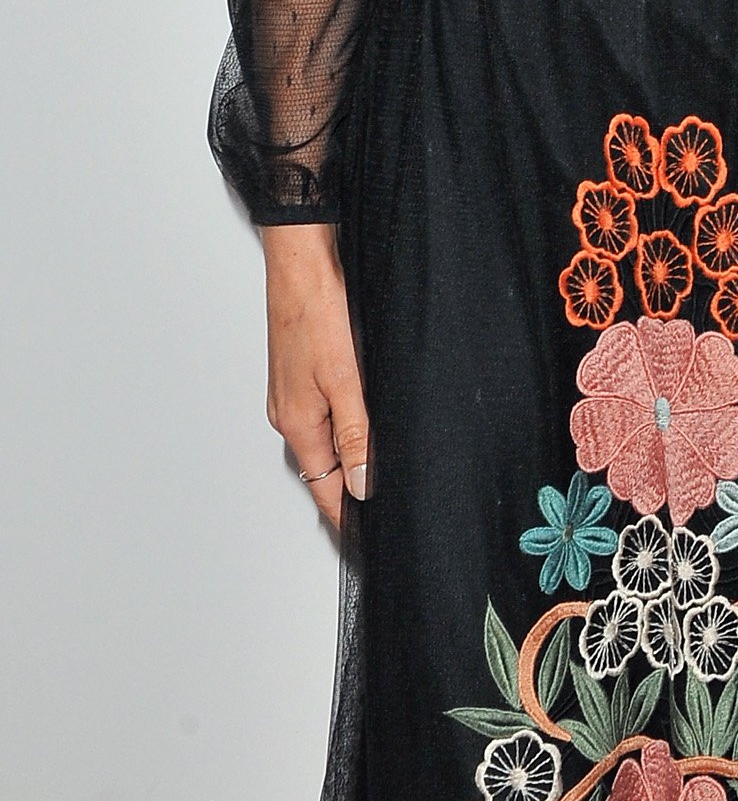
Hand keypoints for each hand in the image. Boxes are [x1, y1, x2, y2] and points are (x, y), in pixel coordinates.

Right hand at [262, 224, 369, 523]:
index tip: (367, 541)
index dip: (346, 518)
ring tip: (380, 478)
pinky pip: (328, 412)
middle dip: (350, 493)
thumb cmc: (316, 311)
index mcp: (298, 424)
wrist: (303, 260)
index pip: (324, 490)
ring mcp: (296, 392)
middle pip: (324, 469)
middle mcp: (292, 413)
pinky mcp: (306, 369)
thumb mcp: (345, 379)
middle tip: (382, 514)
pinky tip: (368, 423)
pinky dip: (348, 427)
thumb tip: (362, 484)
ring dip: (351, 459)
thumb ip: (356, 433)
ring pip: (327, 440)